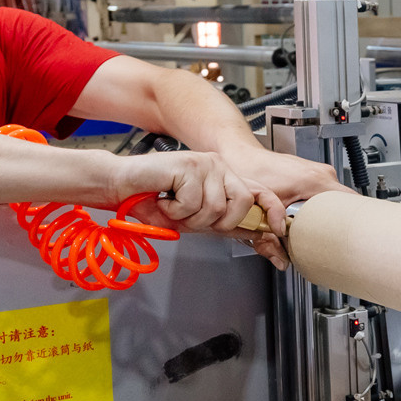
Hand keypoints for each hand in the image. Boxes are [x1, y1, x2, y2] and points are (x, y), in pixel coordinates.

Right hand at [117, 153, 288, 265]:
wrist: (122, 186)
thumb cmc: (154, 201)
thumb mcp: (196, 218)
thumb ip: (225, 224)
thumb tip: (257, 236)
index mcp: (224, 176)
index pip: (260, 191)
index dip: (273, 211)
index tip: (278, 230)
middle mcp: (219, 166)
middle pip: (242, 203)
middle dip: (219, 222)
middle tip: (193, 220)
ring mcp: (205, 163)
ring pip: (217, 207)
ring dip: (191, 218)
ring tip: (174, 209)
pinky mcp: (189, 165)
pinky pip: (194, 202)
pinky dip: (176, 210)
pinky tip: (165, 200)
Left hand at [220, 144, 348, 268]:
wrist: (241, 156)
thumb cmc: (250, 174)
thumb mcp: (262, 214)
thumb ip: (271, 242)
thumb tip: (281, 261)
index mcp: (316, 181)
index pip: (351, 204)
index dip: (348, 224)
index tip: (342, 237)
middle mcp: (322, 174)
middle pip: (342, 206)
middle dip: (330, 224)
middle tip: (315, 236)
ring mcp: (318, 171)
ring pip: (332, 200)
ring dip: (322, 215)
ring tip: (305, 222)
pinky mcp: (312, 173)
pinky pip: (323, 193)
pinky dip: (315, 205)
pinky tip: (301, 211)